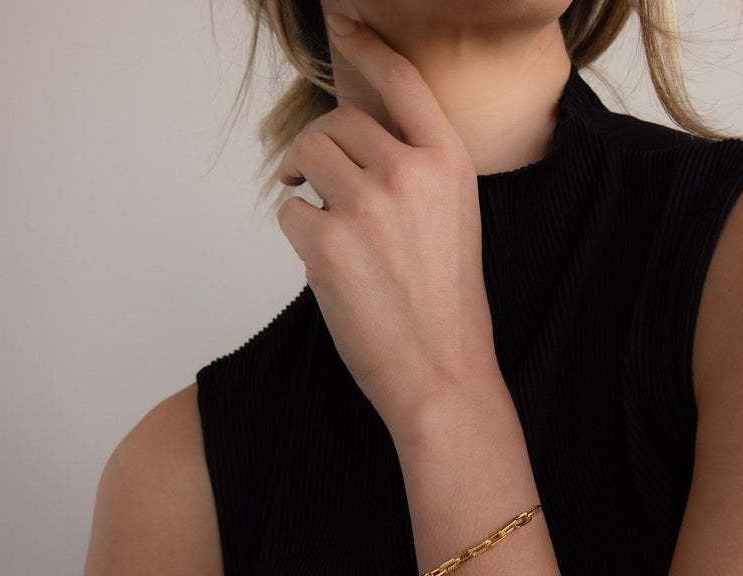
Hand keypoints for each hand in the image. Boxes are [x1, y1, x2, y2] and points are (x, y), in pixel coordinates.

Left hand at [275, 17, 499, 432]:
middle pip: (337, 122)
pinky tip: (325, 265)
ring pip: (306, 156)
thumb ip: (416, 175)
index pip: (402, 82)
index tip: (342, 22)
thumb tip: (354, 147)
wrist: (442, 374)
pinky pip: (289, 211)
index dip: (367, 45)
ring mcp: (367, 205)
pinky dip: (298, 232)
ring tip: (322, 223)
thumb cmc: (447, 309)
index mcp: (449, 164)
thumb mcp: (453, 223)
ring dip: (302, 182)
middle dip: (318, 147)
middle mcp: (410, 172)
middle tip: (310, 177)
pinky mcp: (326, 242)